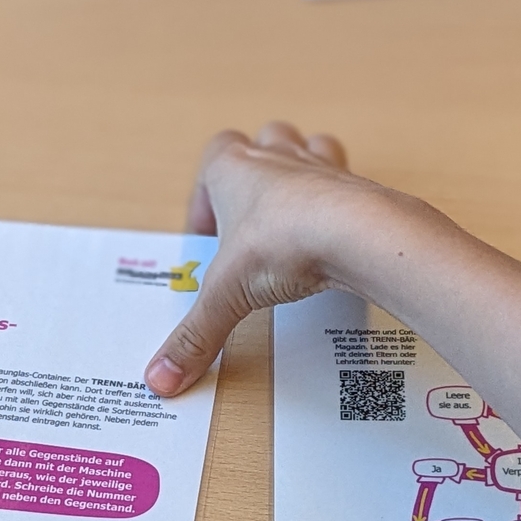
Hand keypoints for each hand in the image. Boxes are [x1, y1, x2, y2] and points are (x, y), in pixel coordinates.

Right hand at [145, 123, 365, 396]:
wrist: (356, 233)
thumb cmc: (283, 243)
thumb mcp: (226, 296)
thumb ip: (195, 337)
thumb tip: (161, 378)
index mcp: (234, 170)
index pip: (213, 158)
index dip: (208, 194)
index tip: (208, 237)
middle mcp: (277, 159)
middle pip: (261, 142)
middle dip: (255, 173)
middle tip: (249, 220)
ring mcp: (321, 168)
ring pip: (307, 146)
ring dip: (300, 171)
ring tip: (293, 216)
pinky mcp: (358, 187)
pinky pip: (347, 183)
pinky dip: (339, 204)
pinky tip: (334, 239)